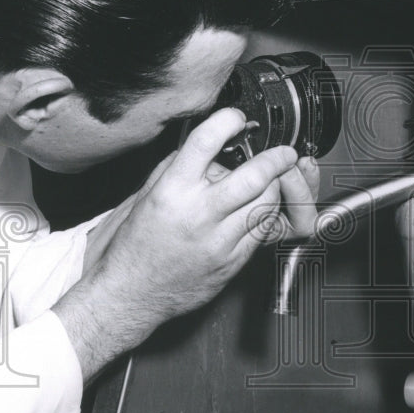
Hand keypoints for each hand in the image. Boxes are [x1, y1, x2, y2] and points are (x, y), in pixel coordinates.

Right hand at [54, 109, 304, 381]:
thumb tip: (212, 144)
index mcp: (172, 191)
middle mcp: (198, 214)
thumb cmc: (137, 243)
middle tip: (283, 153)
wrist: (130, 294)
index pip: (204, 142)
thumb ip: (180, 167)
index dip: (226, 121)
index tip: (236, 117)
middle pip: (253, 176)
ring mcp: (219, 241)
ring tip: (273, 180)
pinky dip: (267, 214)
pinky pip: (264, 231)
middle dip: (276, 159)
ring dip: (276, 187)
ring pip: (266, 203)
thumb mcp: (149, 194)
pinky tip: (261, 208)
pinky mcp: (233, 262)